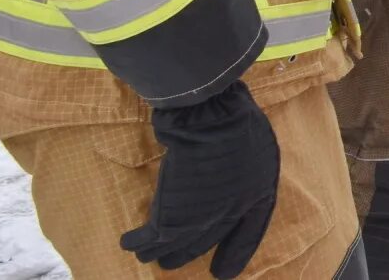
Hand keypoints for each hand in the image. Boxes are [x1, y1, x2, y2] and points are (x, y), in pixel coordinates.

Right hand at [121, 82, 279, 278]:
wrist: (213, 123)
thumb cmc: (241, 127)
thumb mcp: (260, 152)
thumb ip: (249, 174)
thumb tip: (231, 182)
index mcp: (258, 201)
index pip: (247, 236)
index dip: (236, 254)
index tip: (222, 273)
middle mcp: (229, 218)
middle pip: (203, 246)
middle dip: (186, 255)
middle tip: (172, 261)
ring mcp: (199, 223)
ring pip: (174, 249)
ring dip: (158, 252)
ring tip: (147, 253)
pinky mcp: (170, 221)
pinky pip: (149, 240)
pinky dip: (136, 242)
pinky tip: (128, 242)